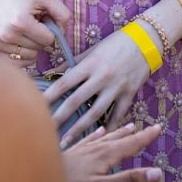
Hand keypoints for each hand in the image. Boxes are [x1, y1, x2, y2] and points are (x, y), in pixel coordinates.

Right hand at [0, 0, 70, 62]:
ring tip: (22, 30)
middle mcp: (6, 36)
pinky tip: (17, 41)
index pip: (49, 40)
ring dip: (31, 46)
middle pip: (39, 49)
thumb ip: (62, 14)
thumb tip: (62, 34)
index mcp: (20, 22)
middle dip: (39, 37)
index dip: (50, 29)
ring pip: (30, 57)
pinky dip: (22, 55)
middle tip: (30, 23)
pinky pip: (18, 64)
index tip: (41, 18)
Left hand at [44, 28, 153, 145]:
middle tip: (45, 131)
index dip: (49, 96)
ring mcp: (116, 87)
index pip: (65, 83)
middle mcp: (102, 77)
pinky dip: (109, 126)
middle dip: (59, 117)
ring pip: (95, 112)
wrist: (147, 40)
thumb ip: (72, 63)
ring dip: (80, 128)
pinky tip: (98, 138)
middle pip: (76, 101)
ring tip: (67, 142)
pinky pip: (118, 113)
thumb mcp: (93, 50)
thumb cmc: (116, 43)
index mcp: (90, 64)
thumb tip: (51, 73)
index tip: (35, 107)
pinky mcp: (130, 93)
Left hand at [63, 123, 162, 181]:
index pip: (131, 144)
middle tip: (147, 126)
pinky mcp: (69, 154)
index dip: (145, 137)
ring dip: (118, 132)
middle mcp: (95, 149)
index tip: (159, 127)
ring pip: (104, 138)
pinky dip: (96, 135)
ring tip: (128, 126)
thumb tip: (158, 173)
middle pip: (119, 139)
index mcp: (105, 155)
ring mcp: (81, 150)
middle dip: (134, 134)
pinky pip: (87, 140)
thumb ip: (130, 180)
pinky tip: (97, 132)